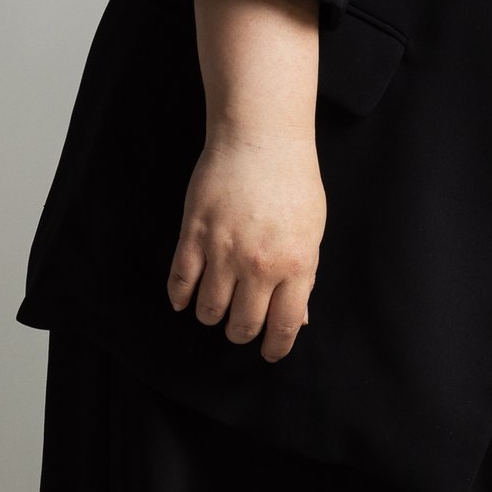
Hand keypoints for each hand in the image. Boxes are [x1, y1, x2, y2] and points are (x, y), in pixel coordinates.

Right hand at [172, 0, 324, 360]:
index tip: (270, 353)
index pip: (283, 326)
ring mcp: (224, 251)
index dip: (275, 347)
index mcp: (296, 265)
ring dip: (211, 315)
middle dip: (241, 333)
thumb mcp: (311, 232)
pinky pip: (180, 281)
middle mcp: (260, 265)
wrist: (261, 138)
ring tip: (214, 308)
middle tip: (239, 328)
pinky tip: (184, 299)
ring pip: (208, 309)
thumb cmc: (294, 183)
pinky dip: (180, 297)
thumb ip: (303, 277)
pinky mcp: (194, 234)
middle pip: (243, 325)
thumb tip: (298, 319)